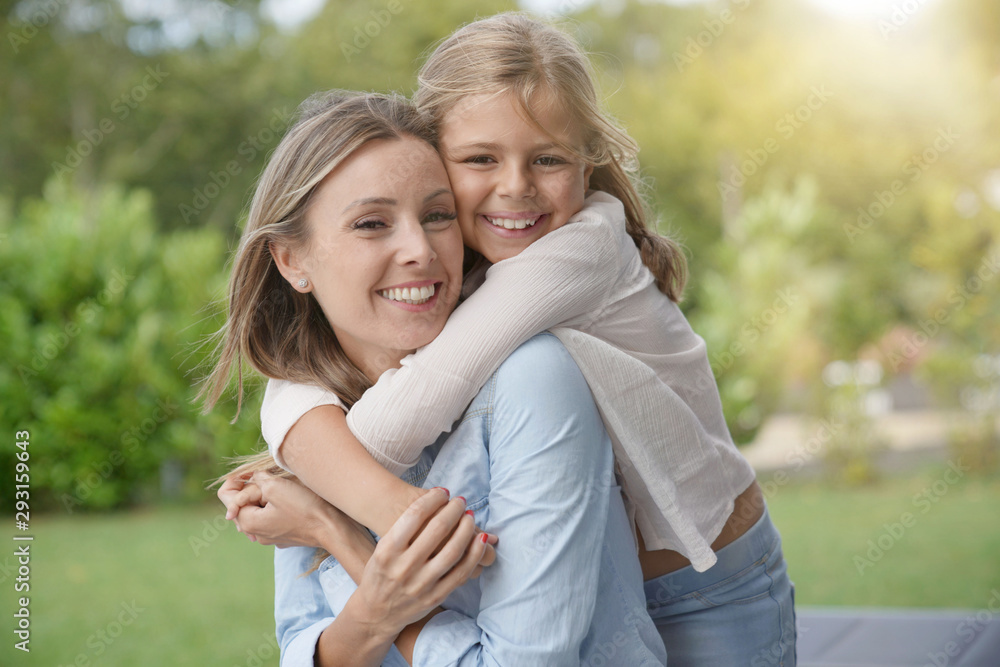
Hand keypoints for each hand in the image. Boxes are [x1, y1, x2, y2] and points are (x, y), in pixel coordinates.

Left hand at [232, 472, 365, 549]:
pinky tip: (293, 502)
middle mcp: (255, 533)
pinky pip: (273, 516)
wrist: (331, 528)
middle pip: (244, 503)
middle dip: (255, 489)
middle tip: (274, 481)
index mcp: (247, 522)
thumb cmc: (304, 507)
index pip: (227, 496)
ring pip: (259, 508)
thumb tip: (253, 477)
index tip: (252, 470)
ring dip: (267, 496)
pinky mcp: (284, 536)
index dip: (235, 479)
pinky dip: (277, 506)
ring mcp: (270, 537)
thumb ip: (256, 480)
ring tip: (285, 491)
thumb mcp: (275, 486)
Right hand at [353, 487, 489, 633]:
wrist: (375, 613)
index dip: (433, 499)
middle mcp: (403, 567)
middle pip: (437, 529)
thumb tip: (438, 497)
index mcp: (387, 550)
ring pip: (453, 550)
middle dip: (453, 509)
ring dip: (466, 528)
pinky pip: (461, 572)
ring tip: (469, 516)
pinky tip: (480, 538)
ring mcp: (421, 584)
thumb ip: (405, 527)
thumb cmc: (381, 573)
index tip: (443, 492)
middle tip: (460, 500)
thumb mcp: (382, 549)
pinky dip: (475, 553)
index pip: (415, 514)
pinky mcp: (435, 597)